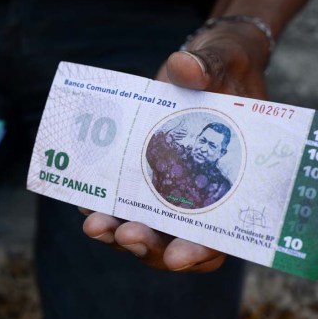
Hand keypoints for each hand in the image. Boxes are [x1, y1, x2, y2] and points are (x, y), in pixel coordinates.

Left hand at [81, 22, 269, 271]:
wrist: (205, 66)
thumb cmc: (226, 69)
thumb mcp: (223, 62)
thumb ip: (207, 67)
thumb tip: (183, 68)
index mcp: (232, 182)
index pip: (220, 235)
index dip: (200, 251)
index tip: (178, 256)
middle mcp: (199, 195)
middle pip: (175, 242)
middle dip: (149, 246)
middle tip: (126, 234)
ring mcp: (168, 189)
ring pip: (146, 229)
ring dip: (119, 233)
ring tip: (95, 224)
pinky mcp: (143, 175)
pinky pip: (123, 202)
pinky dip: (105, 206)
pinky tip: (85, 200)